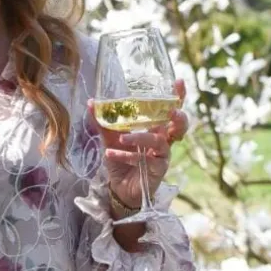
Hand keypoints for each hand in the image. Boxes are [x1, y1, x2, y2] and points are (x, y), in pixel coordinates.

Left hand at [88, 77, 187, 210]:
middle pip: (179, 124)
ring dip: (139, 137)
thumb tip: (92, 103)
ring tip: (121, 139)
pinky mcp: (158, 169)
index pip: (169, 109)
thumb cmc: (121, 161)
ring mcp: (162, 154)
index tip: (178, 82)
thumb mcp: (110, 140)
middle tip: (171, 110)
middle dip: (178, 115)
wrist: (119, 189)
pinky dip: (126, 156)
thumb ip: (104, 123)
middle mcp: (162, 139)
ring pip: (159, 141)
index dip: (177, 96)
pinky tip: (110, 154)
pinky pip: (145, 159)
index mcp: (154, 128)